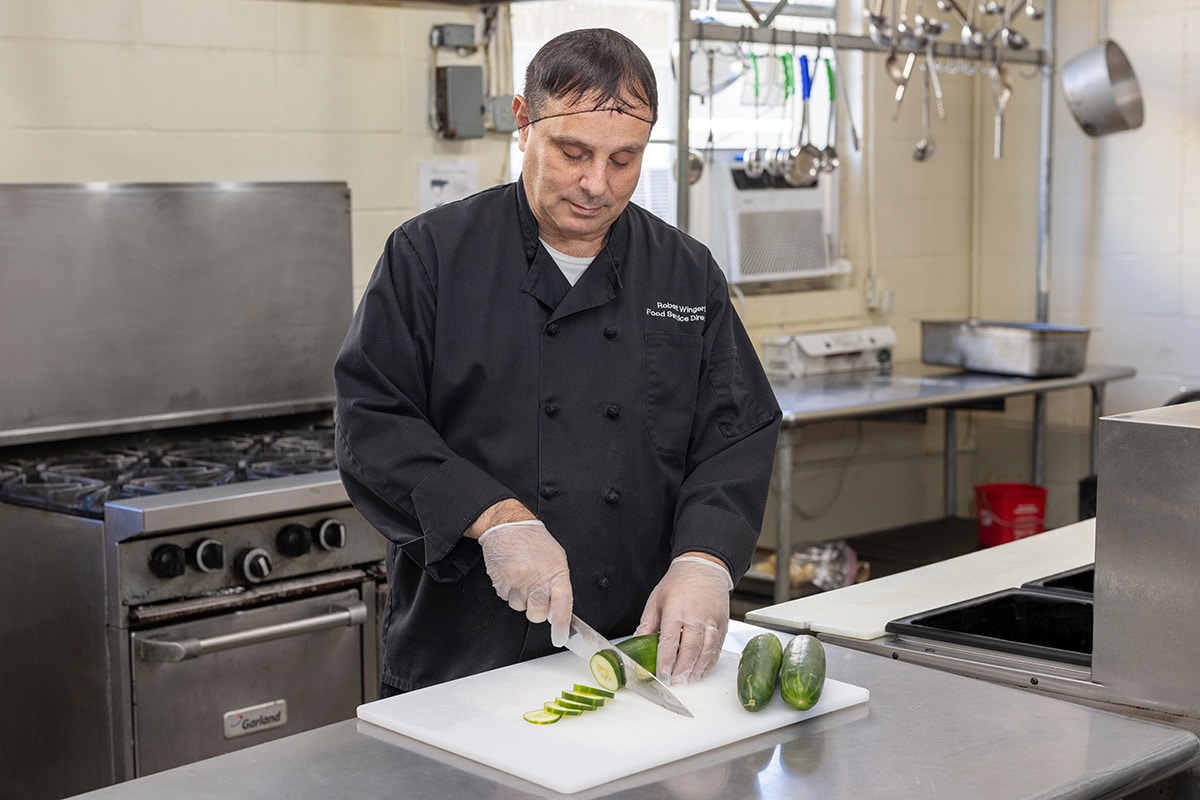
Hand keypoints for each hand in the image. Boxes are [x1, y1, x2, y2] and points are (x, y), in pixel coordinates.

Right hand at [478, 520, 572, 646]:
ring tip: (521, 576)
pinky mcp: (501, 581)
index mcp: (556, 572)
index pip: (563, 604)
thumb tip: (558, 607)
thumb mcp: (556, 558)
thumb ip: (558, 583)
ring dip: (520, 597)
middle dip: (536, 610)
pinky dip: (508, 590)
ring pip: (519, 607)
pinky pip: (505, 598)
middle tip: (534, 593)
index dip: (561, 624)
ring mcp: (518, 580)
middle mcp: (537, 578)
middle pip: (537, 613)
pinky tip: (511, 574)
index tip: (560, 638)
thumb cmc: (533, 541)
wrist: (508, 526)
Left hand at [635, 556, 732, 685]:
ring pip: (707, 651)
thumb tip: (636, 642)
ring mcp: (712, 620)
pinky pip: (718, 647)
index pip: (670, 640)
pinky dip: (710, 662)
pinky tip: (701, 670)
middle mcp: (696, 615)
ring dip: (697, 669)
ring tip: (688, 680)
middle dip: (682, 669)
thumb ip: (647, 623)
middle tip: (675, 682)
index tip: (662, 673)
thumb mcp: (656, 599)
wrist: (704, 567)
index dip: (666, 660)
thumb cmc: (678, 582)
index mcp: (676, 609)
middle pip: (690, 649)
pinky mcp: (723, 624)